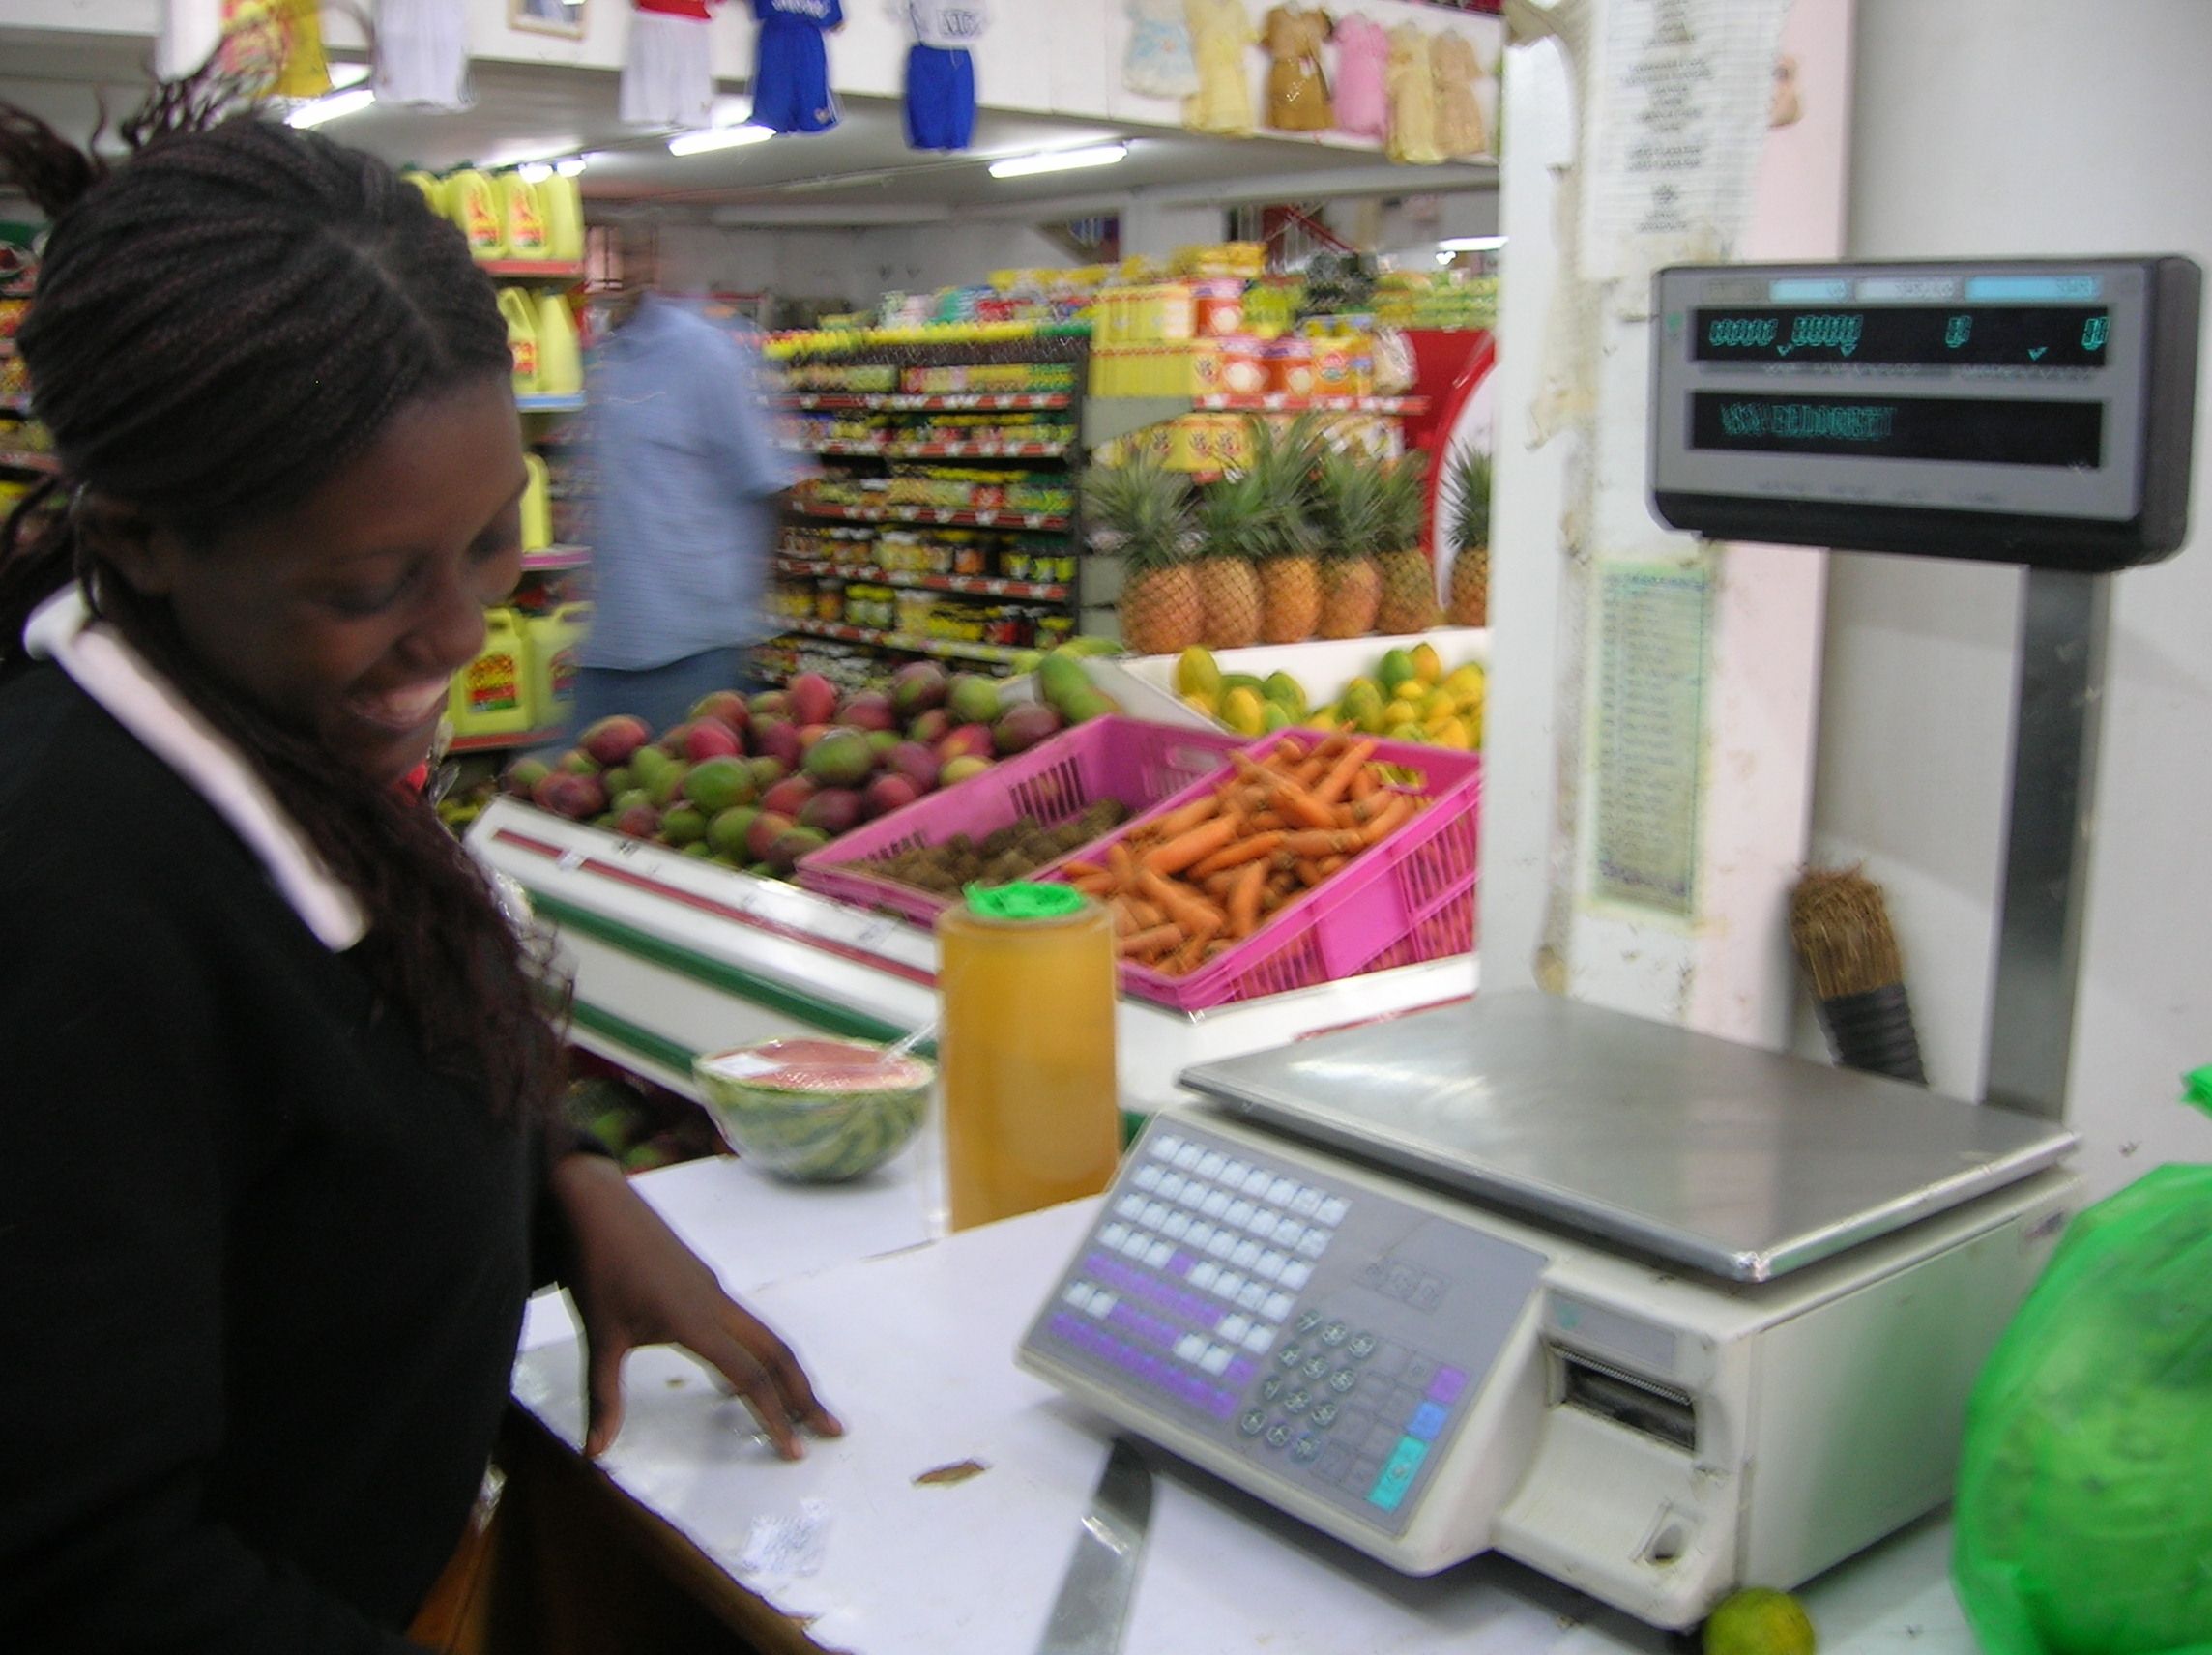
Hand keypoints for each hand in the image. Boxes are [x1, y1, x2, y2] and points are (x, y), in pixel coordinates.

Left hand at [547, 1151, 844, 1460]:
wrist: (597, 1202)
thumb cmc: (596, 1267)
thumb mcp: (598, 1335)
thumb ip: (603, 1396)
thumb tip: (595, 1453)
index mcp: (696, 1320)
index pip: (749, 1376)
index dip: (774, 1417)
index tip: (793, 1451)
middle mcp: (716, 1303)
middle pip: (778, 1352)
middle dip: (806, 1395)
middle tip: (832, 1430)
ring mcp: (713, 1289)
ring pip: (766, 1335)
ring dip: (788, 1372)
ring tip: (802, 1406)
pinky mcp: (704, 1281)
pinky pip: (745, 1323)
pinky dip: (762, 1353)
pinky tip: (744, 1374)